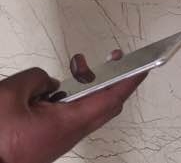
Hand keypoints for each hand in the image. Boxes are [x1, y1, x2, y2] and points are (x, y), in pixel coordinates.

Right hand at [0, 51, 145, 162]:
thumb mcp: (11, 95)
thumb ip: (36, 79)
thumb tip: (49, 82)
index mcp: (68, 122)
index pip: (112, 97)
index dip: (130, 80)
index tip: (145, 66)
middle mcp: (69, 134)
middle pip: (105, 105)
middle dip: (112, 79)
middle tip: (112, 60)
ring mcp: (60, 140)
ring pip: (86, 110)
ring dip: (86, 88)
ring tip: (75, 68)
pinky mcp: (48, 143)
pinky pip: (69, 117)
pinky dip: (69, 100)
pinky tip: (53, 91)